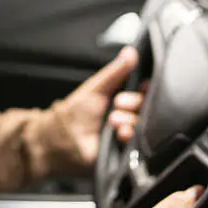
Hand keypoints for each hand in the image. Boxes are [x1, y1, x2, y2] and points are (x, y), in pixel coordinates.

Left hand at [58, 46, 143, 165]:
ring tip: (113, 121)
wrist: (58, 142)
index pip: (146, 96)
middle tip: (118, 104)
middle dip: (134, 105)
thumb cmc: (73, 114)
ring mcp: (130, 139)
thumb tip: (131, 51)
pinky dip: (131, 138)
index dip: (146, 91)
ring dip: (131, 121)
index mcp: (125, 105)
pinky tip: (121, 134)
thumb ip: (115, 72)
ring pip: (145, 128)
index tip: (142, 86)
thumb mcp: (96, 88)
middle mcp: (130, 121)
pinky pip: (140, 148)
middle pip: (148, 111)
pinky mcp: (127, 157)